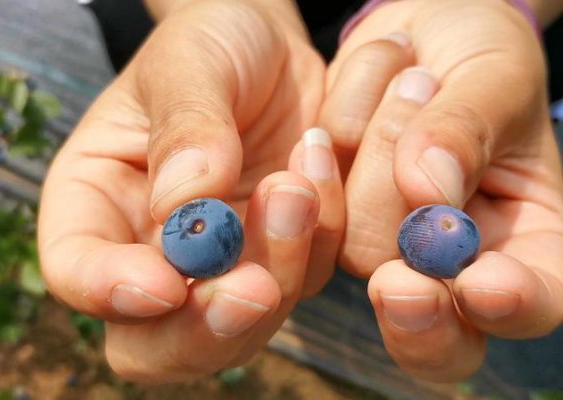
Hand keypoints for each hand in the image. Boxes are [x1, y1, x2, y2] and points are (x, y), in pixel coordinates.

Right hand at [37, 0, 344, 382]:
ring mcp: (219, 265)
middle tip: (253, 284)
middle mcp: (151, 250)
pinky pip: (304, 281)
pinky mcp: (278, 258)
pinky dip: (320, 241)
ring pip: (239, 327)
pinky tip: (322, 167)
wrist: (271, 49)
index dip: (110, 291)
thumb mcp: (187, 62)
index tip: (162, 282)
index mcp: (97, 201)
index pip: (77, 271)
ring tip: (298, 182)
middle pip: (155, 342)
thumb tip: (183, 204)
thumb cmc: (210, 44)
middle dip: (205, 326)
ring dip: (279, 271)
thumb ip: (182, 126)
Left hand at [318, 0, 562, 380]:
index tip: (481, 285)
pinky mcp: (335, 222)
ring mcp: (388, 244)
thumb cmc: (474, 57)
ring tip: (408, 83)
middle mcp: (452, 257)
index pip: (532, 299)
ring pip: (361, 250)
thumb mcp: (493, 76)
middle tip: (394, 281)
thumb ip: (466, 131)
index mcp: (525, 238)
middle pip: (429, 310)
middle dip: (413, 297)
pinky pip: (315, 209)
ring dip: (377, 158)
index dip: (512, 305)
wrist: (413, 41)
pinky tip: (351, 111)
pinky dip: (328, 153)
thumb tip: (428, 189)